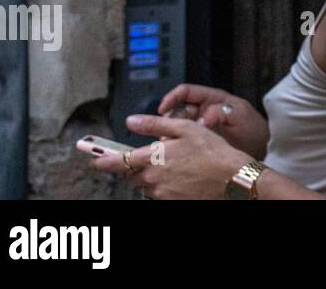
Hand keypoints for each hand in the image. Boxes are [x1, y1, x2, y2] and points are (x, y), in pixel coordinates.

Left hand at [89, 114, 250, 199]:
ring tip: (176, 166)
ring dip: (152, 176)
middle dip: (136, 166)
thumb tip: (131, 121)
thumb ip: (154, 125)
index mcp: (152, 158)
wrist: (231, 178)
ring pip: (146, 185)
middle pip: (131, 175)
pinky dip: (164, 186)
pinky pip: (159, 194)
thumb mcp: (185, 128)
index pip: (117, 161)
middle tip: (155, 157)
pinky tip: (182, 177)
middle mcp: (152, 179)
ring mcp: (160, 194)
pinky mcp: (171, 203)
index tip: (94, 159)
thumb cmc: (212, 151)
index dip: (103, 160)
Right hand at [158, 83, 268, 159]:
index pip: (186, 92)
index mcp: (213, 99)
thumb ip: (221, 113)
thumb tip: (201, 120)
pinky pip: (183, 141)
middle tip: (166, 134)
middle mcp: (204, 111)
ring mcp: (200, 127)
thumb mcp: (240, 115)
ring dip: (170, 135)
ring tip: (168, 146)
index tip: (162, 109)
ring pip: (177, 127)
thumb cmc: (254, 129)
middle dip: (169, 121)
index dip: (172, 98)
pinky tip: (175, 153)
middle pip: (177, 111)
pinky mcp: (199, 143)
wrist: (262, 150)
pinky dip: (177, 145)